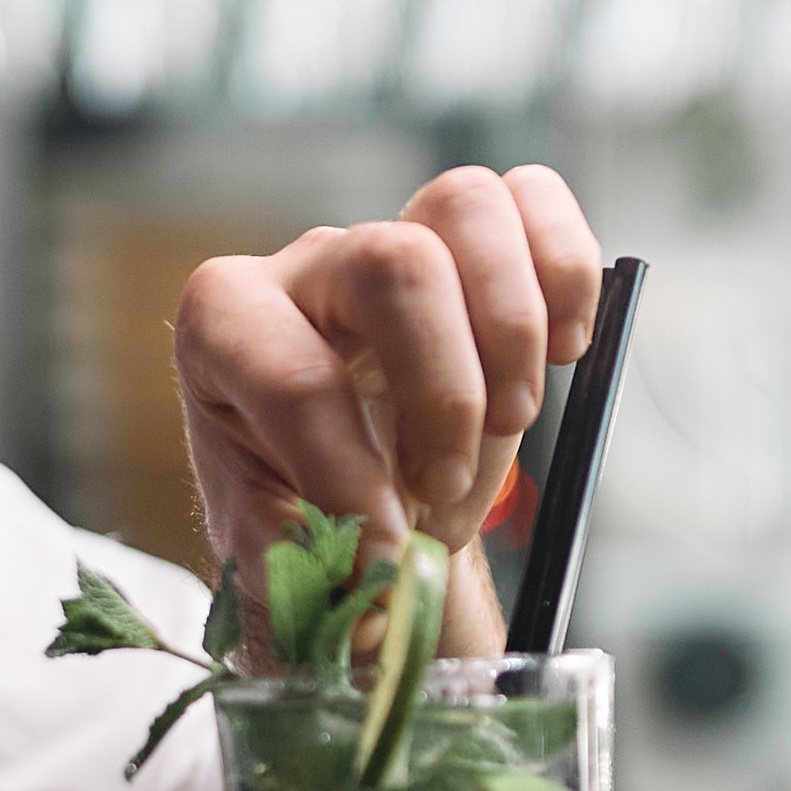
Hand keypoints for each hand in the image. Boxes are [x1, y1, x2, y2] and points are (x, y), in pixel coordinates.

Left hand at [175, 166, 603, 648]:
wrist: (352, 503)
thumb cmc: (304, 529)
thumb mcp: (283, 567)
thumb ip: (320, 576)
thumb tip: (383, 593)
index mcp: (224, 332)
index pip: (296, 379)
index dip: (352, 479)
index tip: (386, 558)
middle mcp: (303, 267)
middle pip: (393, 263)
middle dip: (447, 394)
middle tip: (447, 486)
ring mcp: (391, 239)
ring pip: (466, 207)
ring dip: (512, 335)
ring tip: (508, 424)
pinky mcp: (467, 240)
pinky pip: (532, 197)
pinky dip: (566, 273)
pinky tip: (565, 352)